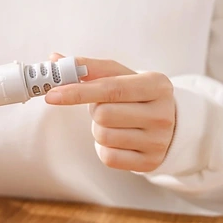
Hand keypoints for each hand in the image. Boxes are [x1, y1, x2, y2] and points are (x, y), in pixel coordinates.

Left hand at [45, 53, 175, 171]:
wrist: (171, 123)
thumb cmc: (136, 95)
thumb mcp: (121, 76)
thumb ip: (89, 68)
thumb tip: (55, 59)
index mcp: (156, 84)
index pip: (110, 88)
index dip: (77, 91)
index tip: (51, 95)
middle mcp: (162, 113)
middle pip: (102, 114)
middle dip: (94, 109)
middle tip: (105, 106)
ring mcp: (158, 141)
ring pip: (103, 135)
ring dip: (98, 128)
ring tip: (115, 122)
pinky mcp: (150, 163)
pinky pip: (108, 157)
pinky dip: (104, 147)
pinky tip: (118, 139)